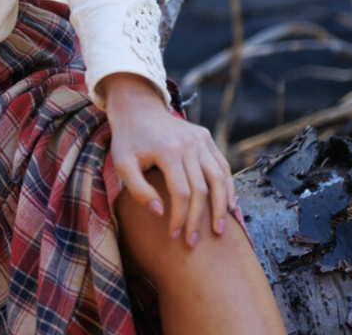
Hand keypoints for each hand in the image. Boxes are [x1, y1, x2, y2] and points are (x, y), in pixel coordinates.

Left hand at [102, 72, 237, 248]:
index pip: (181, 193)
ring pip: (219, 178)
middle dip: (199, 220)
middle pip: (202, 189)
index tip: (174, 236)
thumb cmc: (128, 140)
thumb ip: (138, 190)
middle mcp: (189, 144)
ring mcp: (200, 139)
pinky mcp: (206, 137)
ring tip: (219, 231)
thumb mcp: (123, 163)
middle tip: (194, 243)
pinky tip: (228, 206)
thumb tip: (161, 212)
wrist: (137, 107)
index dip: (180, 218)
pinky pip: (222, 165)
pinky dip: (228, 186)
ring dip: (221, 206)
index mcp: (168, 150)